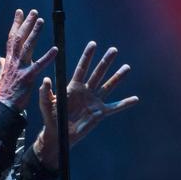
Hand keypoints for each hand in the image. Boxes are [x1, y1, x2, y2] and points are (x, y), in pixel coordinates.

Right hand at [0, 9, 57, 110]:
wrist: (3, 106)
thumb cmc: (4, 92)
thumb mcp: (1, 76)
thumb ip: (3, 66)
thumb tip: (0, 59)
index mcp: (8, 60)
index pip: (12, 38)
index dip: (16, 24)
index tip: (20, 12)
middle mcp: (13, 61)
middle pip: (19, 38)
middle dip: (26, 23)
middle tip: (33, 11)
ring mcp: (20, 68)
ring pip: (27, 47)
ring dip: (34, 33)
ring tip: (41, 21)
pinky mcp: (27, 77)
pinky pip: (39, 65)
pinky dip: (47, 57)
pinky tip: (55, 49)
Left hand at [34, 41, 138, 168]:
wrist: (59, 135)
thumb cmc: (51, 118)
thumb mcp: (45, 104)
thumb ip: (45, 92)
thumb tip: (46, 79)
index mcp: (73, 87)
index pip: (82, 68)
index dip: (87, 56)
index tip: (93, 44)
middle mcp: (86, 91)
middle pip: (98, 73)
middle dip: (105, 61)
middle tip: (113, 49)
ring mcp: (94, 101)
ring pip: (108, 86)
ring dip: (117, 77)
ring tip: (127, 67)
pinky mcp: (99, 113)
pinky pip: (115, 107)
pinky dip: (125, 103)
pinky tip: (135, 99)